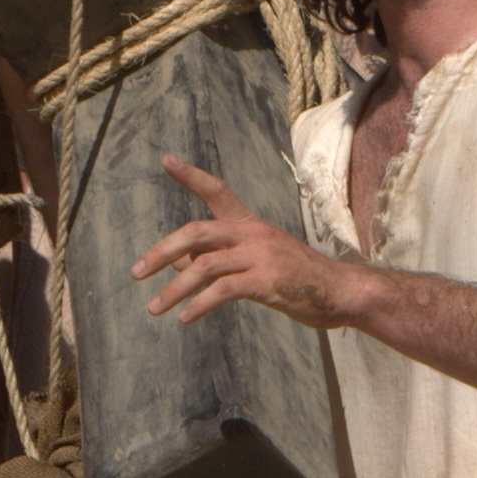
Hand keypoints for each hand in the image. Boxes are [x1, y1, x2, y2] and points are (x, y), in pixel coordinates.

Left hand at [132, 155, 357, 330]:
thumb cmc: (296, 278)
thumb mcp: (254, 262)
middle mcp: (252, 233)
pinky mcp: (267, 280)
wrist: (340, 291)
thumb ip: (216, 259)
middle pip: (196, 232)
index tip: (166, 160)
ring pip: (205, 265)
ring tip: (155, 308)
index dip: (190, 175)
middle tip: (136, 272)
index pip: (217, 190)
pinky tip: (185, 318)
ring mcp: (260, 255)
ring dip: (174, 289)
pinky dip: (199, 304)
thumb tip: (174, 264)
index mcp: (249, 224)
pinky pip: (223, 290)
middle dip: (161, 251)